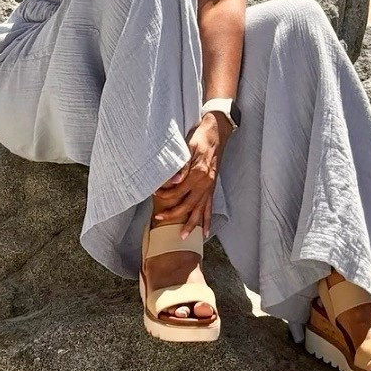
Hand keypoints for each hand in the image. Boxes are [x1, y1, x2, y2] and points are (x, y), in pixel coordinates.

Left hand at [152, 112, 231, 236]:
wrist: (217, 133)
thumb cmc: (200, 138)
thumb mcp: (188, 147)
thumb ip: (181, 167)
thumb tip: (173, 182)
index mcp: (198, 174)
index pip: (178, 191)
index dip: (164, 195)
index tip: (153, 194)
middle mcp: (205, 184)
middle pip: (187, 205)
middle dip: (172, 214)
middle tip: (158, 219)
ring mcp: (210, 188)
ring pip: (200, 211)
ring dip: (192, 225)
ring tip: (184, 237)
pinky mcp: (212, 188)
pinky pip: (210, 208)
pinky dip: (208, 221)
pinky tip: (206, 232)